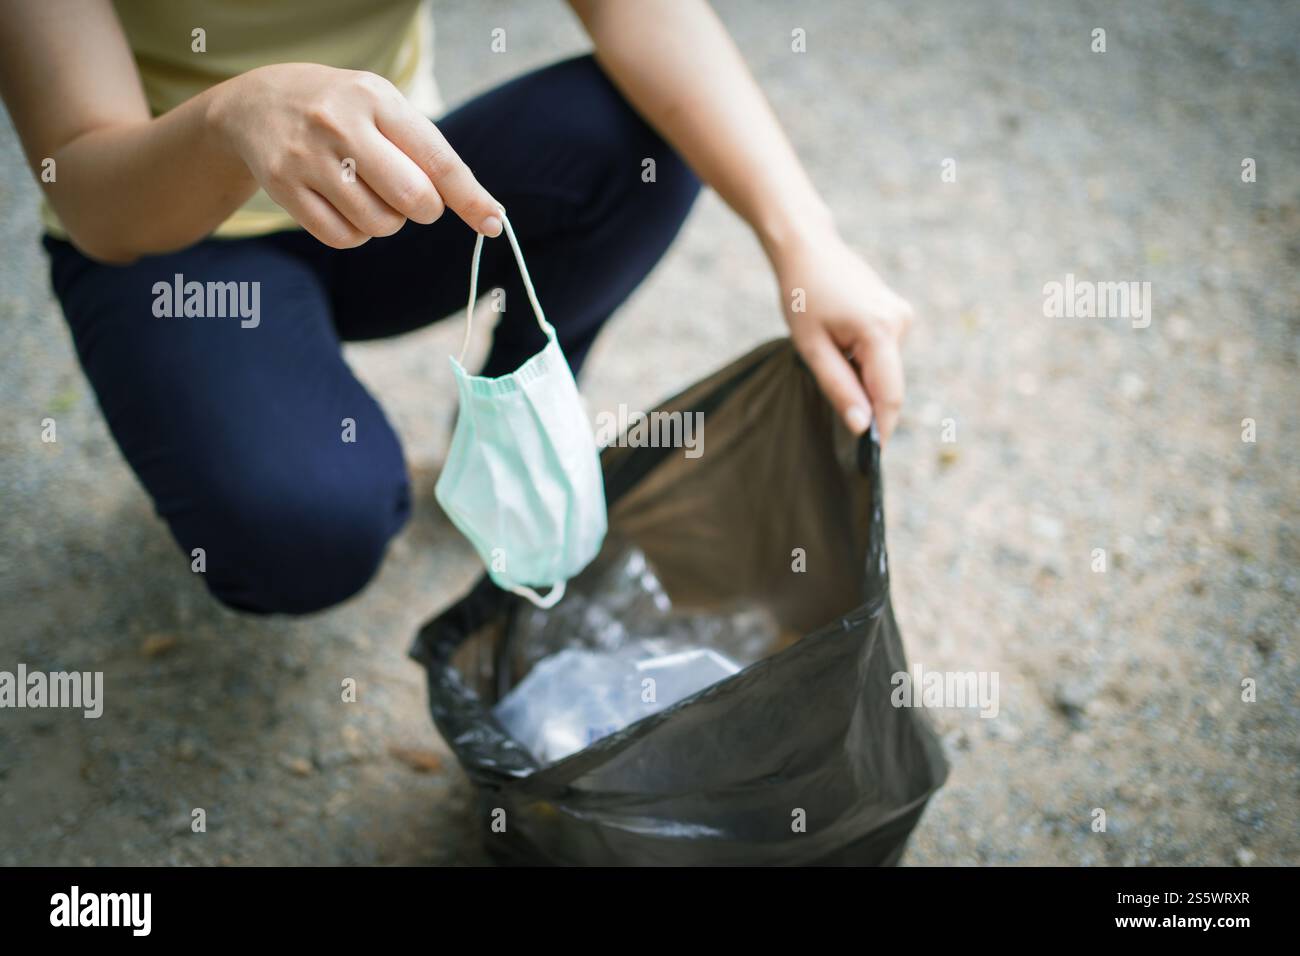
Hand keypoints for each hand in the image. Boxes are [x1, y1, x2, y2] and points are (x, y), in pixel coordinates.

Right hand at [210, 63, 501, 247]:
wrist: (257, 105)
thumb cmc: (343, 112)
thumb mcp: (383, 108)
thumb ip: (427, 152)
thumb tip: (483, 209)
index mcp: (376, 99)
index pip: (437, 159)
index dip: (470, 197)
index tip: (493, 223)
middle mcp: (340, 124)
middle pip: (412, 199)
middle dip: (423, 209)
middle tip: (412, 198)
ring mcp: (308, 158)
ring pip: (379, 224)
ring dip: (387, 221)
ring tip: (369, 192)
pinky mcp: (285, 189)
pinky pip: (344, 238)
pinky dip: (356, 233)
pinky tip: (346, 206)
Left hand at [773, 231, 913, 442]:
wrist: (808, 249)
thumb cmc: (803, 296)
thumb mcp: (811, 348)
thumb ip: (839, 388)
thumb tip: (863, 427)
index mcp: (880, 330)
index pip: (890, 395)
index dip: (882, 428)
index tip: (870, 457)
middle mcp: (900, 322)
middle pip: (888, 384)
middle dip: (868, 402)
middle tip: (836, 409)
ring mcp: (902, 315)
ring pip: (885, 370)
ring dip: (862, 378)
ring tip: (828, 354)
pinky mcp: (897, 314)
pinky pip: (883, 354)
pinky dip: (865, 362)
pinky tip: (839, 343)